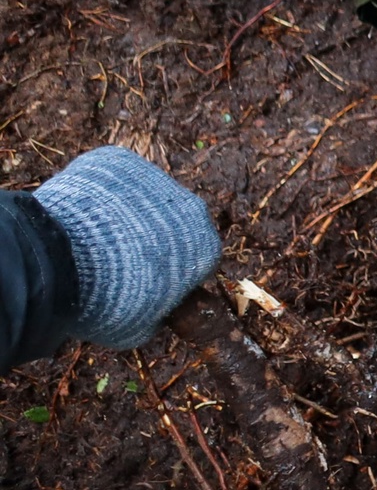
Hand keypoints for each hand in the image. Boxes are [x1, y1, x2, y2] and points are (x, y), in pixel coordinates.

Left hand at [34, 148, 220, 350]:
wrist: (59, 261)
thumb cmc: (105, 301)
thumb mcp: (138, 327)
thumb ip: (156, 315)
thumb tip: (153, 311)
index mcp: (205, 247)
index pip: (198, 259)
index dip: (174, 273)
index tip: (150, 283)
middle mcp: (190, 208)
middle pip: (175, 223)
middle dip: (153, 238)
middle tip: (117, 259)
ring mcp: (154, 179)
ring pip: (143, 199)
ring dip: (126, 214)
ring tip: (90, 237)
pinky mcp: (118, 161)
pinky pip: (113, 178)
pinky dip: (100, 192)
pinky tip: (79, 214)